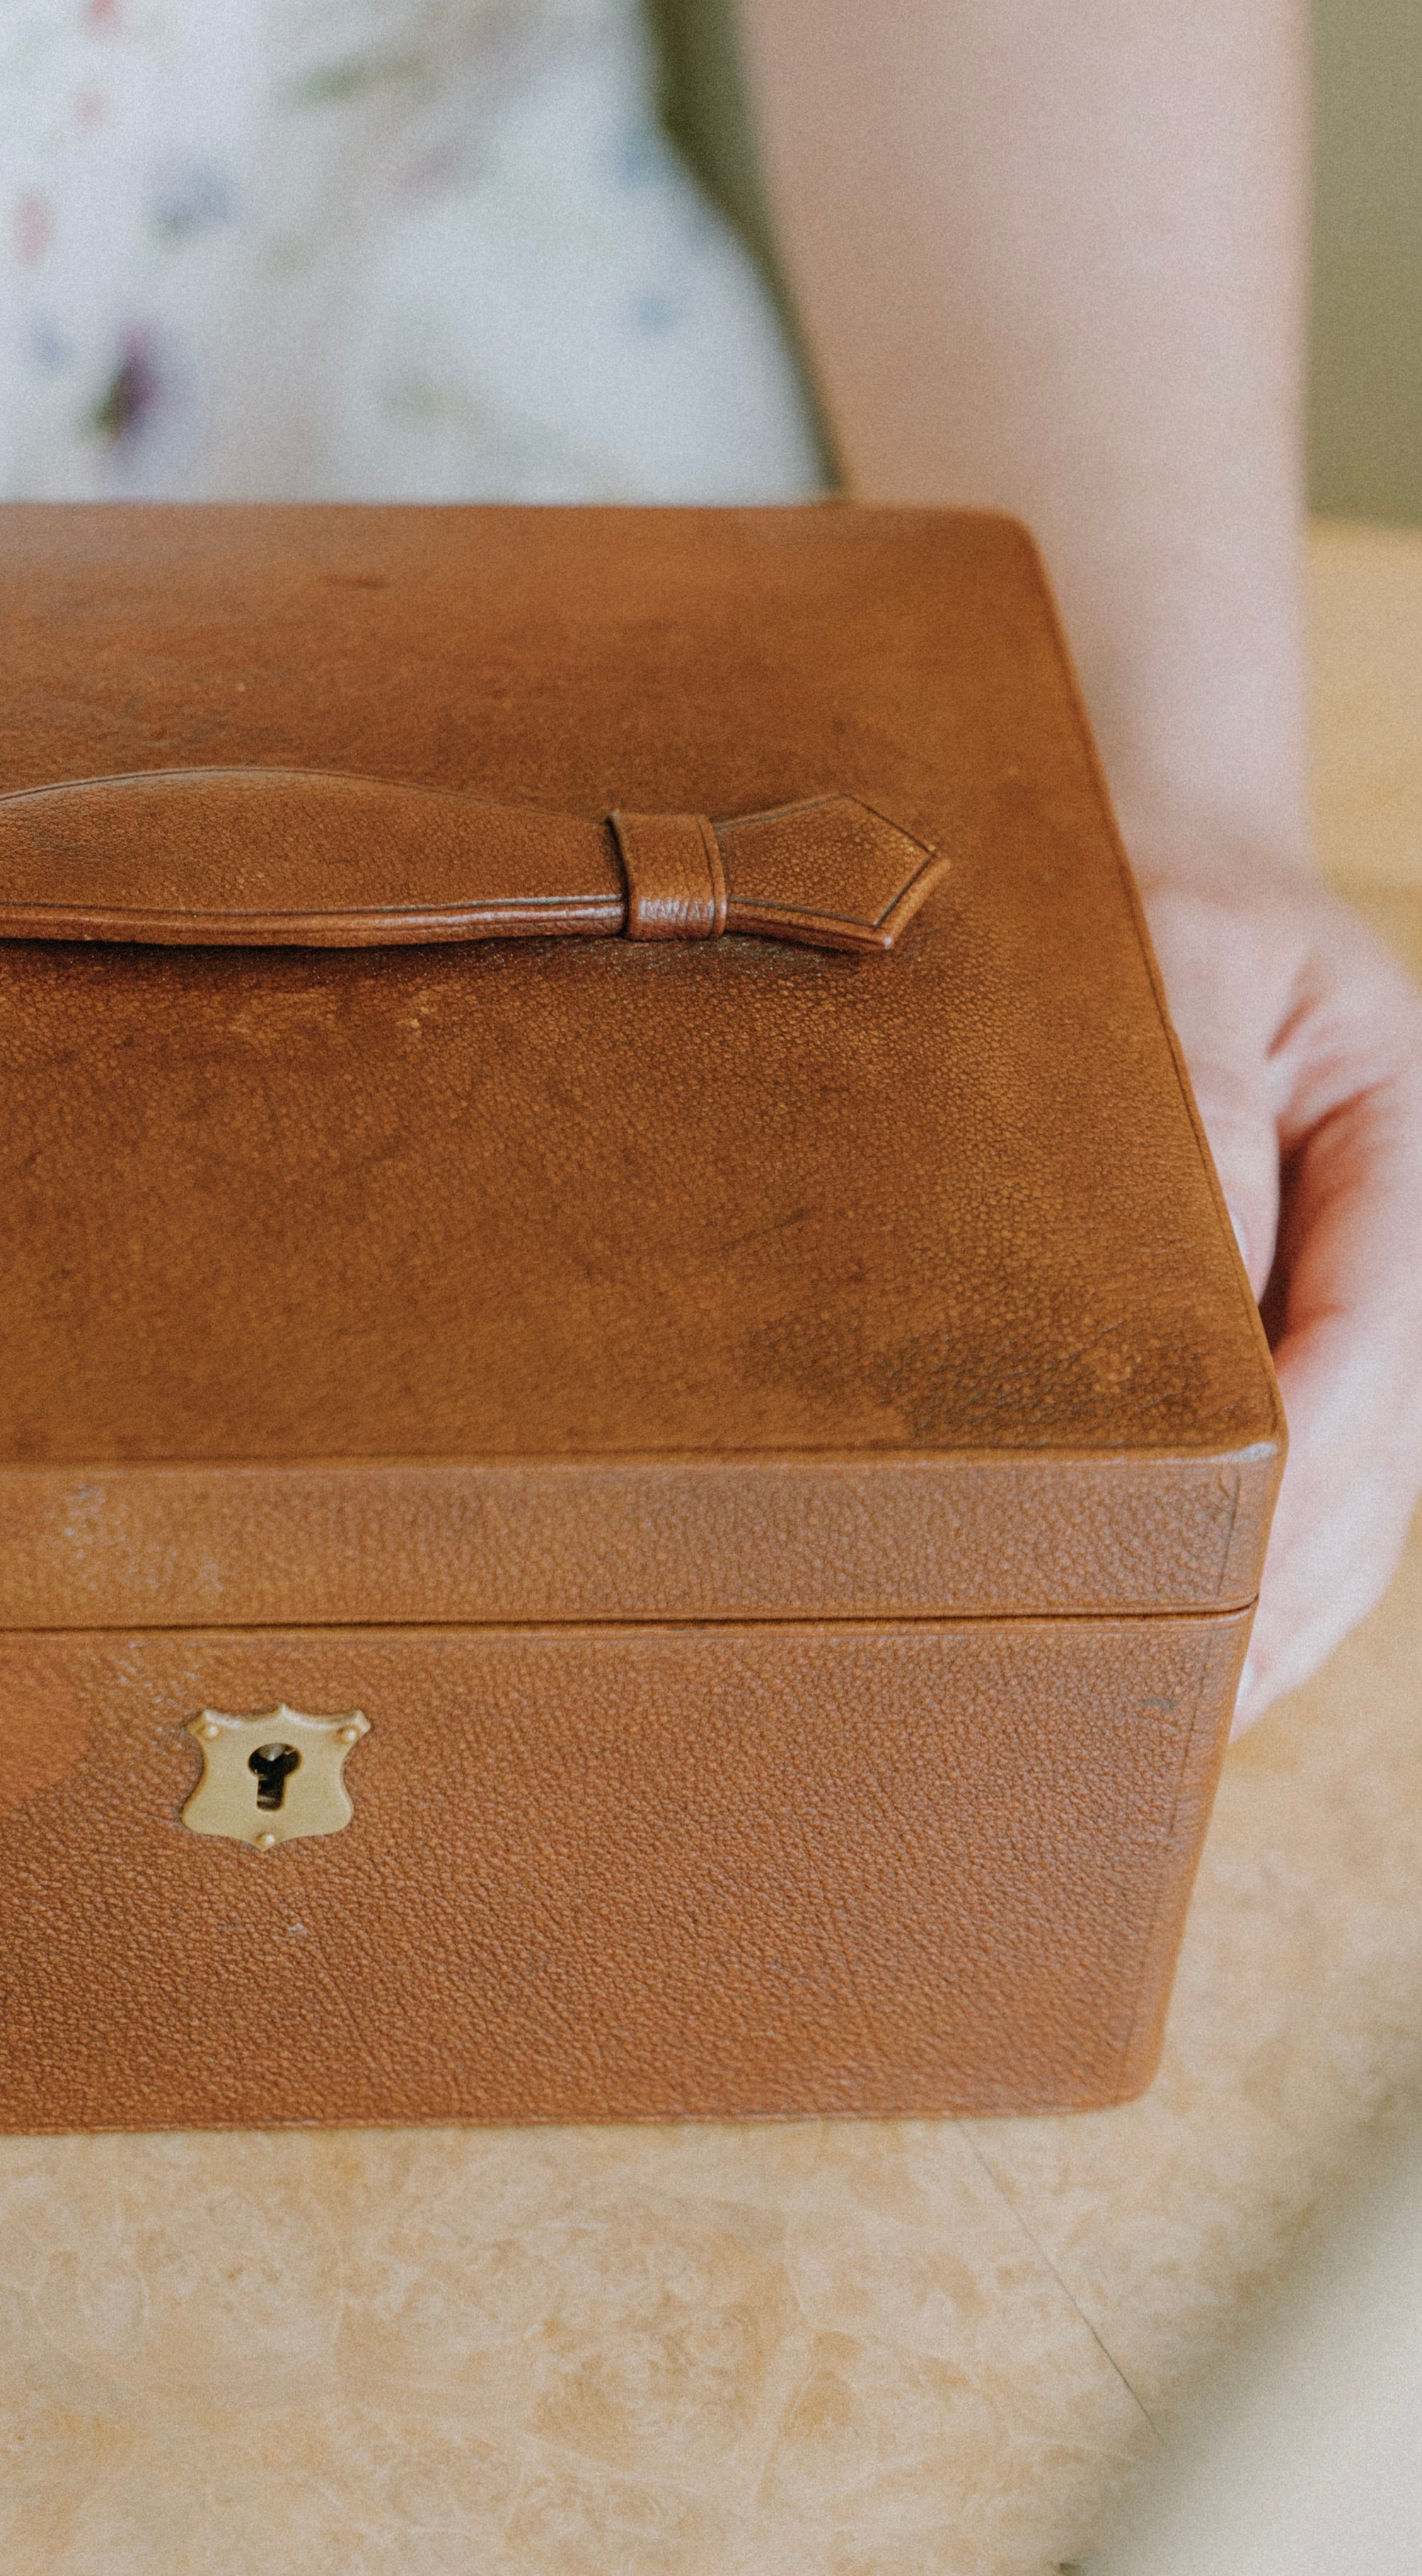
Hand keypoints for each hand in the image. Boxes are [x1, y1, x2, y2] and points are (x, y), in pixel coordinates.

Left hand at [1138, 857, 1421, 1729]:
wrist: (1192, 861)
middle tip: (1197, 1700)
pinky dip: (1291, 1569)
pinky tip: (1229, 1653)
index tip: (1217, 1573)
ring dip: (1300, 1607)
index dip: (1294, 1482)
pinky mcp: (1325, 1321)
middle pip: (1376, 1452)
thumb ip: (1203, 1116)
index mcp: (1398, 1148)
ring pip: (1369, 1488)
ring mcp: (1377, 1289)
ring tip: (1205, 1714)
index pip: (1363, 1353)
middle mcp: (1404, 1237)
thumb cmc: (1176, 907)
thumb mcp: (1192, 964)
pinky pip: (1329, 1466)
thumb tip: (1197, 1285)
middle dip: (1296, 1583)